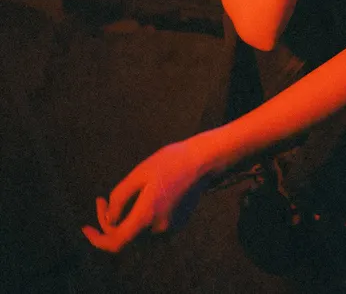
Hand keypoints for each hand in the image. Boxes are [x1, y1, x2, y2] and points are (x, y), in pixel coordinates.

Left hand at [81, 137, 210, 252]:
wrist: (202, 161)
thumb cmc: (169, 162)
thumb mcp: (139, 173)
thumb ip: (120, 197)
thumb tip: (109, 218)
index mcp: (147, 216)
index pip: (116, 242)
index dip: (97, 239)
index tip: (85, 228)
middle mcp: (158, 229)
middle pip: (125, 236)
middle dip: (109, 221)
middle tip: (101, 199)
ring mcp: (170, 228)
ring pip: (137, 233)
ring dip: (124, 220)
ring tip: (118, 198)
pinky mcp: (177, 224)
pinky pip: (150, 228)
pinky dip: (138, 219)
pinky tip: (138, 199)